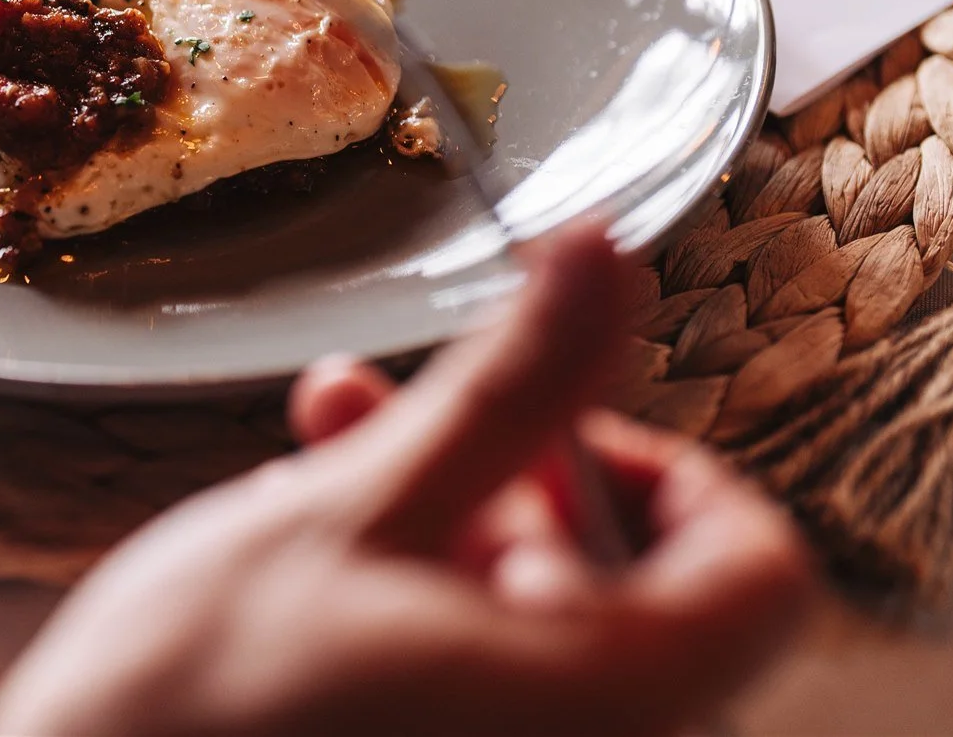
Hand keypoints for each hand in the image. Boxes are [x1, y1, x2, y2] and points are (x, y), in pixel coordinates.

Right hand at [0, 224, 813, 736]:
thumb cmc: (193, 703)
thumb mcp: (355, 511)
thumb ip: (506, 391)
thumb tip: (609, 260)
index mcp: (607, 711)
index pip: (760, 574)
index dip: (667, 469)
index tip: (548, 427)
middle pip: (640, 599)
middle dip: (511, 480)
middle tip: (397, 418)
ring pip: (543, 638)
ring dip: (448, 526)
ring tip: (325, 446)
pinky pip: (484, 692)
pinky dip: (424, 608)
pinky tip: (315, 549)